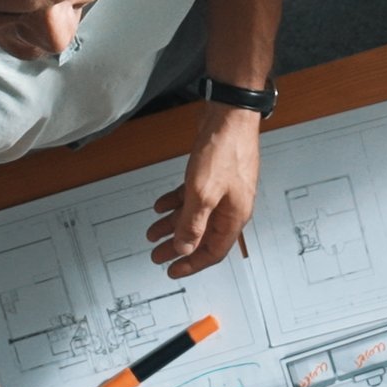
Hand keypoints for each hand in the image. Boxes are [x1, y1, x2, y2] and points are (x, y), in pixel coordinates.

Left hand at [148, 105, 260, 277]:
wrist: (230, 116)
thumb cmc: (225, 150)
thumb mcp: (203, 193)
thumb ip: (192, 223)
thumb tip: (184, 247)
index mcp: (234, 217)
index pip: (212, 251)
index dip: (192, 264)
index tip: (173, 270)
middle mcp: (230, 208)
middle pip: (201, 236)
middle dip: (177, 247)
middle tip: (158, 255)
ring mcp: (222, 192)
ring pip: (194, 216)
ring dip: (172, 225)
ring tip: (153, 232)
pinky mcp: (212, 177)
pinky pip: (192, 198)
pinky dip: (176, 204)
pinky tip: (161, 205)